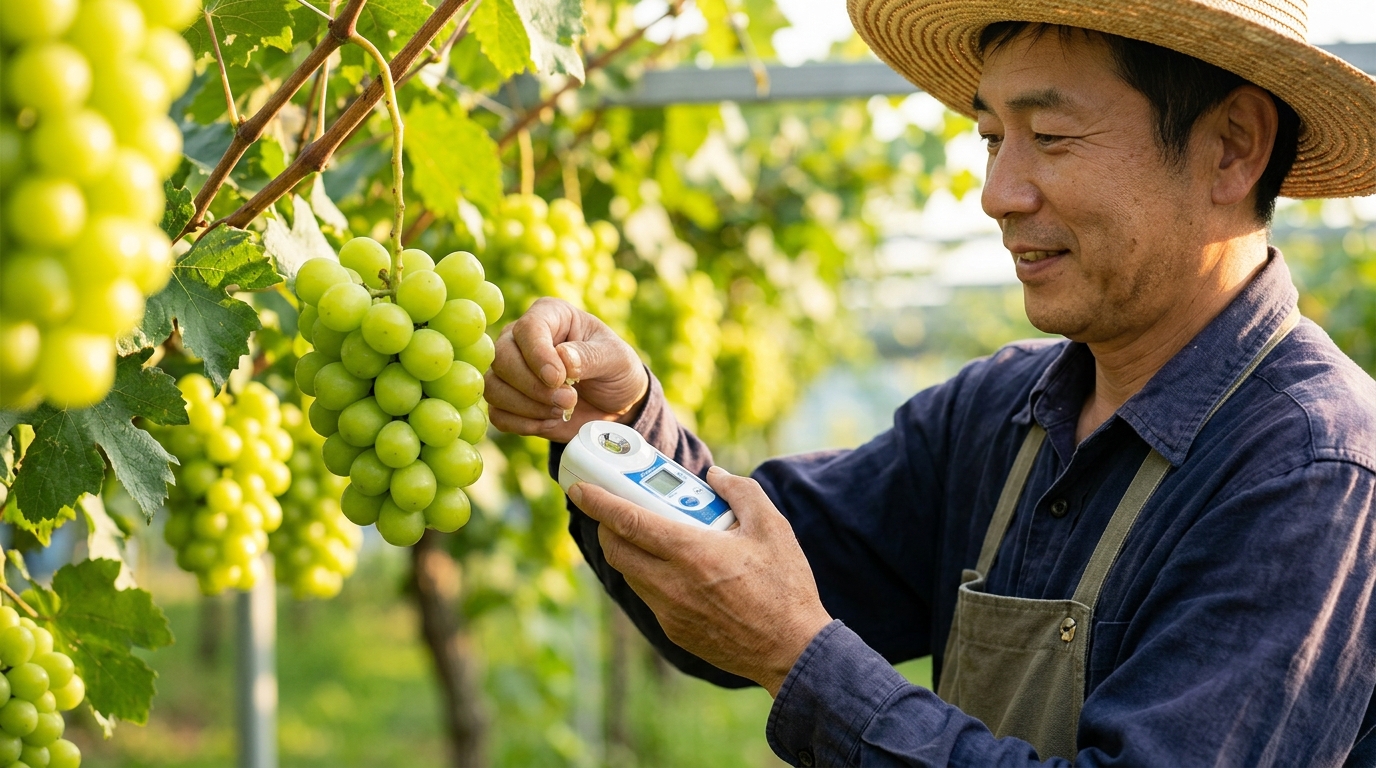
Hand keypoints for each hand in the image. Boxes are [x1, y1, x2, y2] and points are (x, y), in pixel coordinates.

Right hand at [486, 297, 648, 442]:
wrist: (614, 404)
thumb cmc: (615, 370)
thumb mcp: (617, 358)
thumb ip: (591, 356)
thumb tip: (563, 358)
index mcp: (550, 315)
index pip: (528, 328)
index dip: (538, 355)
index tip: (559, 379)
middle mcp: (521, 338)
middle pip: (502, 358)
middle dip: (533, 386)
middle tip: (568, 400)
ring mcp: (510, 370)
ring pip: (494, 387)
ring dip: (527, 407)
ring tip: (561, 410)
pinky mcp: (508, 400)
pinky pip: (497, 413)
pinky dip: (522, 423)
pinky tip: (548, 421)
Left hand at [569, 466, 832, 695]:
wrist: (791, 650)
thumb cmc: (785, 586)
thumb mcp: (772, 527)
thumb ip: (740, 491)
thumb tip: (714, 476)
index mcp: (692, 553)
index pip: (628, 522)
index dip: (598, 503)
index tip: (579, 489)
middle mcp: (672, 584)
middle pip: (616, 549)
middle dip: (606, 525)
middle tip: (615, 508)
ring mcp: (670, 611)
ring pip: (629, 573)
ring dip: (627, 550)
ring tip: (649, 533)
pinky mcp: (674, 631)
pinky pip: (648, 595)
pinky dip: (648, 574)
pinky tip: (673, 566)